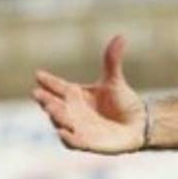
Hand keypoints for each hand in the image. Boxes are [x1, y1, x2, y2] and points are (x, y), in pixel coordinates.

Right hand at [31, 35, 145, 153]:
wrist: (138, 124)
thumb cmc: (123, 101)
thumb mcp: (114, 80)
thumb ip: (112, 60)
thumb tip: (121, 36)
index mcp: (74, 94)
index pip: (56, 86)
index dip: (48, 81)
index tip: (38, 75)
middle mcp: (71, 110)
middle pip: (53, 104)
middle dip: (46, 100)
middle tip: (39, 94)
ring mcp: (76, 126)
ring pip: (60, 122)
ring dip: (55, 116)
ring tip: (52, 108)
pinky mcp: (86, 142)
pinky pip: (72, 142)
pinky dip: (68, 138)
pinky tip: (63, 132)